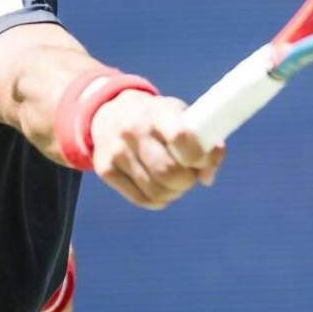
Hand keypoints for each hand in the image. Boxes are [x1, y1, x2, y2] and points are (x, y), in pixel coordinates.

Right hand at [89, 91, 225, 208]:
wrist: (112, 114)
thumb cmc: (158, 118)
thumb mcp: (180, 116)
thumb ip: (203, 141)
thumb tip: (207, 178)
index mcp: (157, 112)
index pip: (181, 138)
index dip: (199, 156)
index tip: (202, 160)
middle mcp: (133, 130)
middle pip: (169, 171)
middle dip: (187, 180)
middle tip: (191, 175)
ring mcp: (117, 151)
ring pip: (156, 191)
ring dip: (175, 192)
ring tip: (177, 182)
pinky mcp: (105, 169)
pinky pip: (141, 199)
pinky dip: (159, 200)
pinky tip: (162, 188)